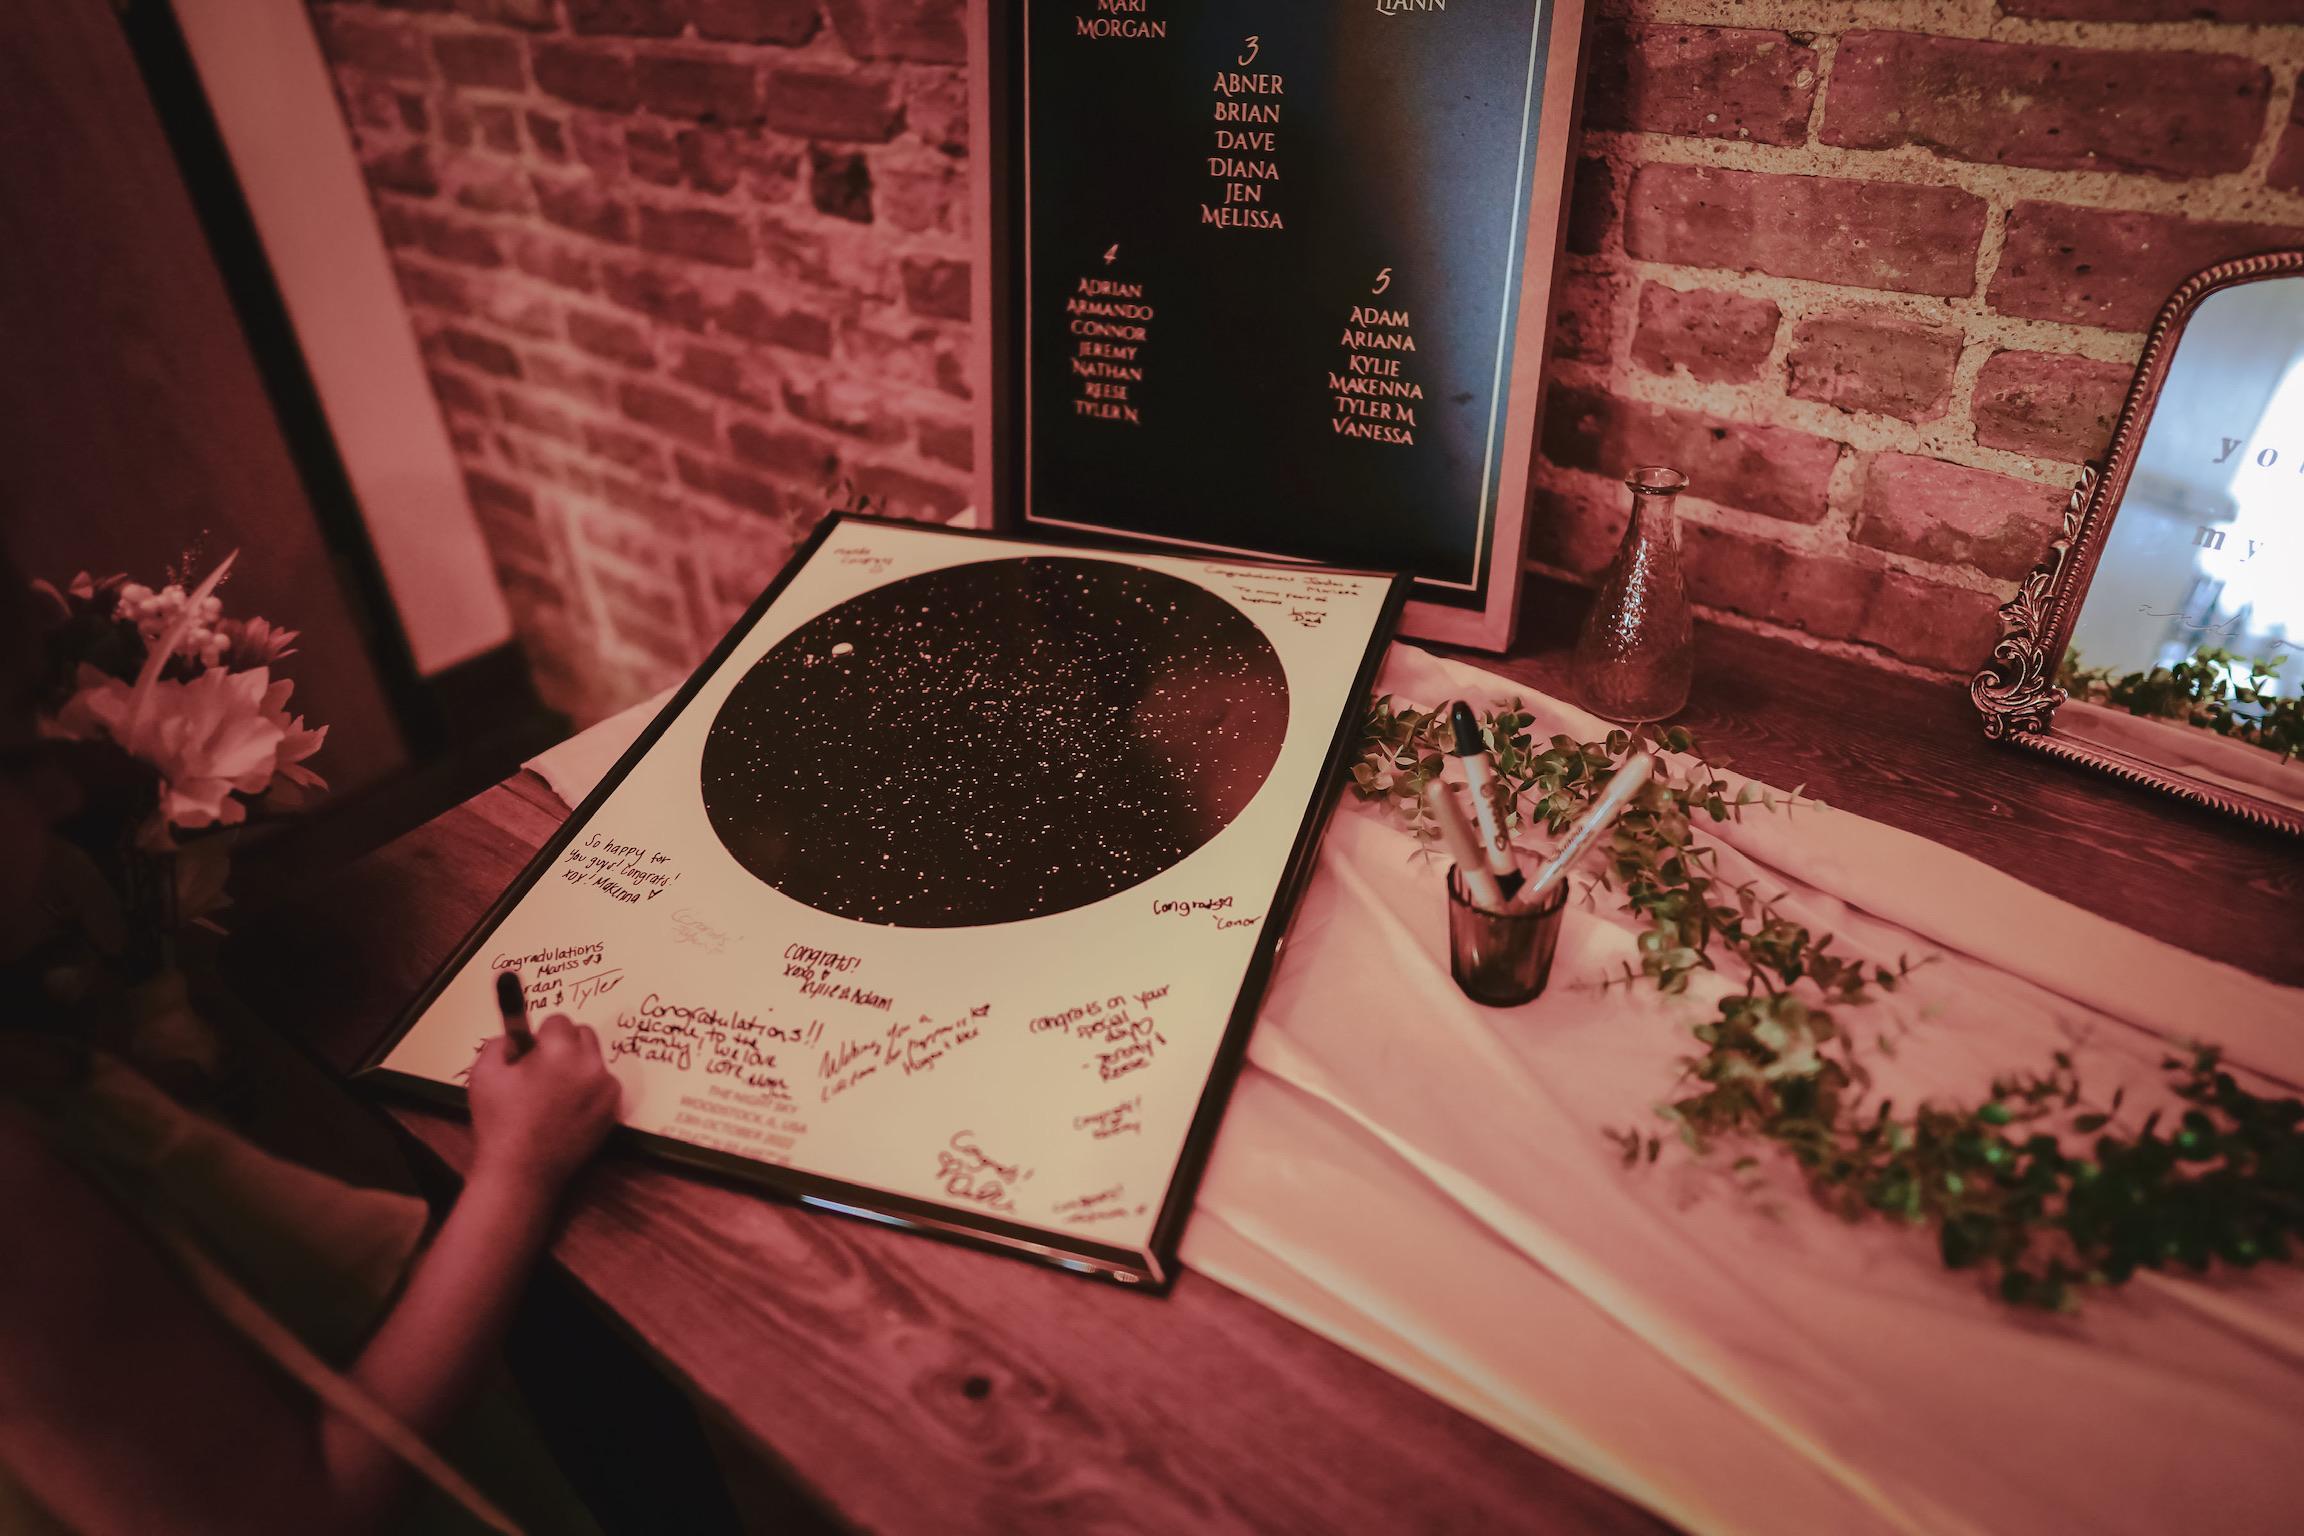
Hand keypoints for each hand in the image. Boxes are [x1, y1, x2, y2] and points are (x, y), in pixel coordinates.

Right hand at [467, 1016, 620, 1198]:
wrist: (521, 1172)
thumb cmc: (499, 1123)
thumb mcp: (484, 1072)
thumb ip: (502, 1042)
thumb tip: (518, 1035)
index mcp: (560, 1051)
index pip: (559, 1020)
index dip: (541, 1037)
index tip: (531, 1053)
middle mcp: (590, 1065)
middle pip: (583, 1035)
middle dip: (564, 1046)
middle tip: (542, 1071)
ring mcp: (605, 1090)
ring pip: (594, 1061)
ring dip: (578, 1068)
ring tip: (552, 1095)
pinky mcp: (612, 1111)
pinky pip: (602, 1087)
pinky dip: (588, 1091)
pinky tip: (566, 1111)